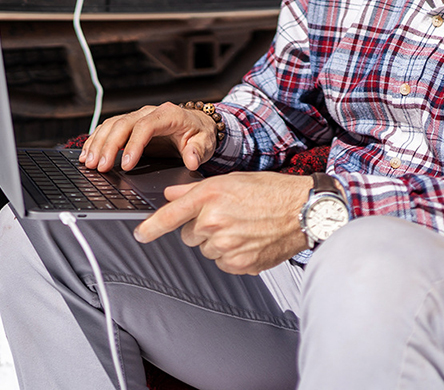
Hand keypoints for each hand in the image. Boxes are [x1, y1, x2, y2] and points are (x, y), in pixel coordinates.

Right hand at [79, 101, 217, 172]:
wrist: (198, 124)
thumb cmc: (200, 134)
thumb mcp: (205, 143)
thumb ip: (197, 151)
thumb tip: (191, 160)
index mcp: (169, 114)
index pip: (146, 126)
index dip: (133, 144)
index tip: (126, 165)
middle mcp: (150, 112)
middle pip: (124, 124)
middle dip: (109, 146)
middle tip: (100, 167)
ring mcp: (138, 116)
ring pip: (113, 124)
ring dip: (98, 143)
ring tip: (89, 162)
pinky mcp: (130, 123)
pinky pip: (110, 128)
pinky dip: (97, 139)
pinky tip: (87, 153)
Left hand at [136, 172, 312, 273]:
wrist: (303, 210)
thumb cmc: (271, 191)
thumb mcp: (231, 179)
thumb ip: (195, 190)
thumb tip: (170, 195)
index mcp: (210, 197)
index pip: (169, 216)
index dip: (150, 227)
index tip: (140, 234)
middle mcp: (214, 222)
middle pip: (188, 235)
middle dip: (201, 227)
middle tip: (226, 216)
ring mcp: (226, 246)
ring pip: (206, 249)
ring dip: (217, 241)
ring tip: (242, 226)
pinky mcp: (239, 264)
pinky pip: (223, 262)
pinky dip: (232, 254)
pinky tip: (249, 239)